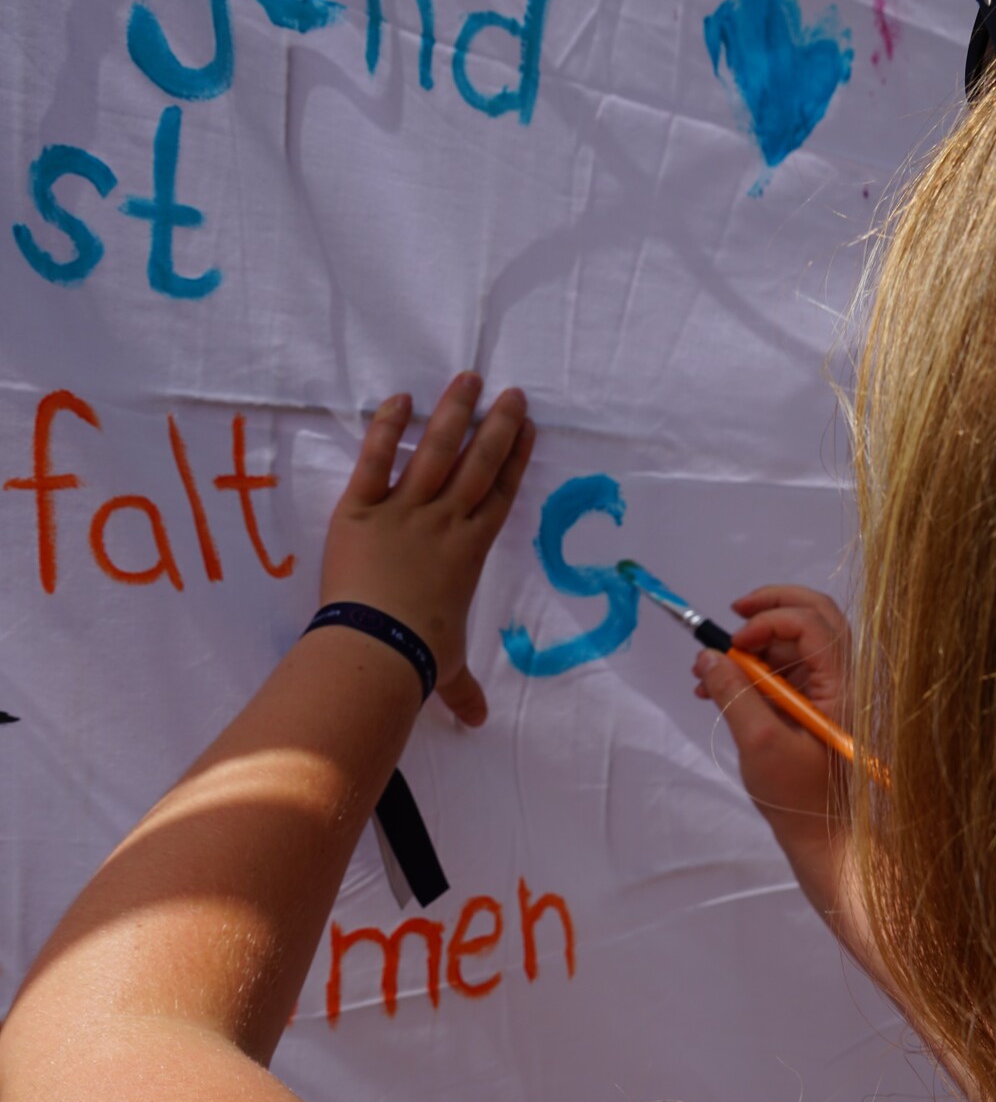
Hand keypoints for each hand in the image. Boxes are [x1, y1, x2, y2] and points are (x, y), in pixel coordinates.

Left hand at [320, 373, 534, 726]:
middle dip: (498, 425)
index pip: (499, 495)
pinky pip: (376, 459)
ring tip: (468, 378)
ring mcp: (404, 511)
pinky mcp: (361, 509)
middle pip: (478, 463)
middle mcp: (444, 523)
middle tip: (512, 393)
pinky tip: (399, 397)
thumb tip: (478, 723)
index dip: (515, 460)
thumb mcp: (446, 670)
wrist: (375, 648)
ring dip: (453, 413)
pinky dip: (385, 427)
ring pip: (435, 450)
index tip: (528, 429)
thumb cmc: (418, 657)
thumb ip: (462, 689)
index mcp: (470, 553)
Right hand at [693, 585, 851, 849]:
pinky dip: (753, 671)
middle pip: (813, 617)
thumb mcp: (758, 743)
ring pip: (795, 643)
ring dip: (752, 646)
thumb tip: (707, 656)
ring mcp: (829, 693)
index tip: (735, 644)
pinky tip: (718, 690)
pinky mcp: (814, 708)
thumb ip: (733, 694)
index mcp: (842, 685)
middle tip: (732, 613)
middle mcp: (842, 680)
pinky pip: (785, 671)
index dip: (770, 620)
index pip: (813, 623)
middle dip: (768, 609)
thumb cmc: (798, 797)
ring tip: (708, 670)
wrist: (825, 839)